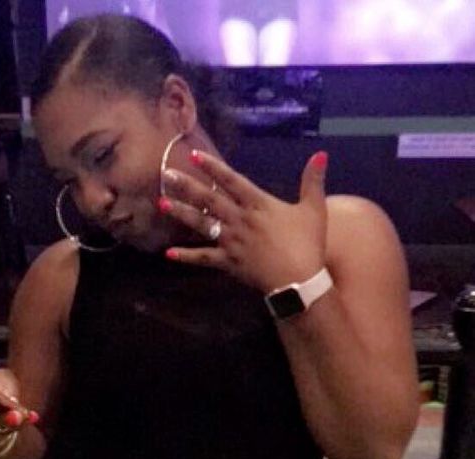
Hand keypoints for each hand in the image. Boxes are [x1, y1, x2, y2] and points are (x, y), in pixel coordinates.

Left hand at [159, 150, 328, 292]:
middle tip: (166, 174)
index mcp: (259, 204)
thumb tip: (321, 154)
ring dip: (181, 213)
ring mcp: (231, 240)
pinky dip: (186, 256)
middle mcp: (240, 219)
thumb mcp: (314, 210)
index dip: (214, 167)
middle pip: (209, 199)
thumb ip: (313, 181)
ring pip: (201, 223)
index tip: (195, 155)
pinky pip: (203, 257)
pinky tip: (168, 253)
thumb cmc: (307, 244)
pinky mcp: (227, 261)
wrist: (299, 280)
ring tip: (161, 203)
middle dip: (187, 185)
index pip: (232, 180)